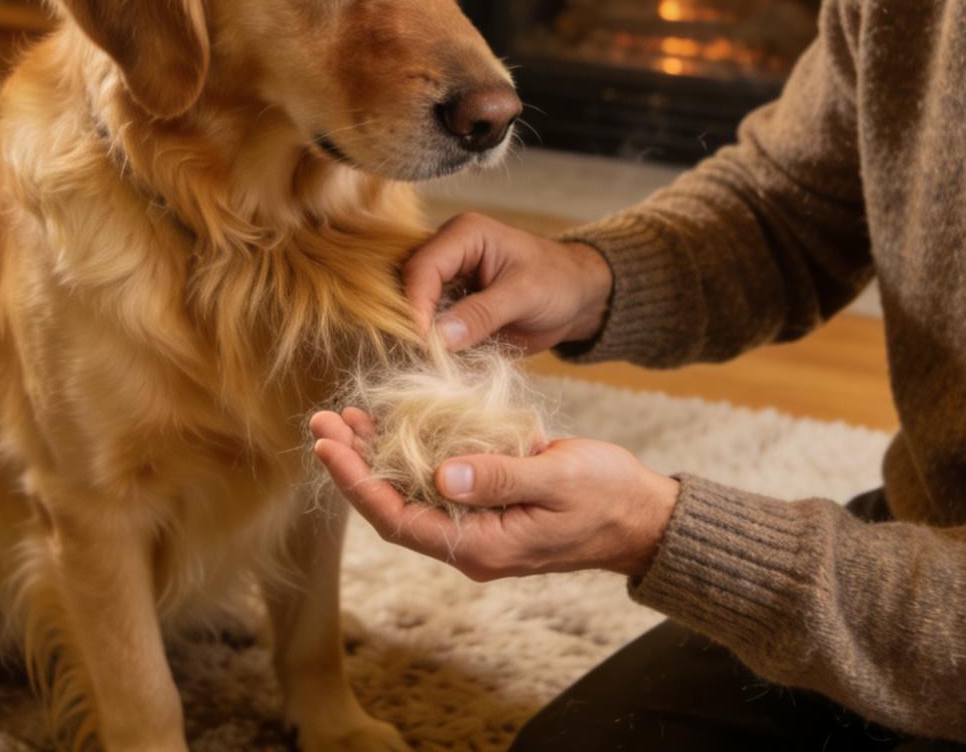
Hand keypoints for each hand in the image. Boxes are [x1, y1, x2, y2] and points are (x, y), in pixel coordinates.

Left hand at [309, 407, 680, 580]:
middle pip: (394, 506)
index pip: (398, 519)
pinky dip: (410, 451)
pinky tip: (393, 423)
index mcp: (481, 547)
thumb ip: (499, 478)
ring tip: (346, 417)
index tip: (327, 444)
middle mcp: (469, 543)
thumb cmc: (607, 496)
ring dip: (377, 456)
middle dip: (354, 464)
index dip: (356, 483)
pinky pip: (436, 483)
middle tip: (322, 419)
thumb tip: (440, 475)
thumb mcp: (555, 479)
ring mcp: (477, 526)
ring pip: (410, 493)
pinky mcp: (486, 504)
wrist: (643, 516)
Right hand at [404, 212, 614, 352]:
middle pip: (408, 285)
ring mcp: (445, 280)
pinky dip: (430, 344)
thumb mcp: (525, 296)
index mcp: (464, 234)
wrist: (576, 297)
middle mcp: (446, 252)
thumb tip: (440, 338)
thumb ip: (483, 314)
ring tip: (424, 361)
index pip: (423, 267)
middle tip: (417, 355)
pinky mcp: (449, 306)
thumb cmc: (558, 282)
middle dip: (410, 320)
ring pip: (412, 307)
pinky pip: (428, 324)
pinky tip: (435, 362)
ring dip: (416, 335)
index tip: (422, 340)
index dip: (416, 304)